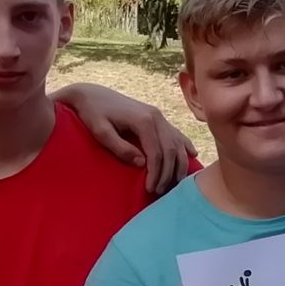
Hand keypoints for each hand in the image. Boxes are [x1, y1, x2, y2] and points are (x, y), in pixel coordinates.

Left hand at [62, 83, 197, 194]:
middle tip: (158, 191)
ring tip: (173, 183)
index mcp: (143, 120)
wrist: (92, 94)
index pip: (156, 152)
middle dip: (167, 173)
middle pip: (170, 150)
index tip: (149, 189)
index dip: (156, 173)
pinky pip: (176, 133)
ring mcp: (159, 116)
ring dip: (178, 164)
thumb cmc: (92, 114)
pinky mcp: (157, 116)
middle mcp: (156, 117)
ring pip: (177, 143)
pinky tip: (192, 155)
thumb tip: (141, 163)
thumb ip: (120, 147)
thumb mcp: (100, 132)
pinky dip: (185, 145)